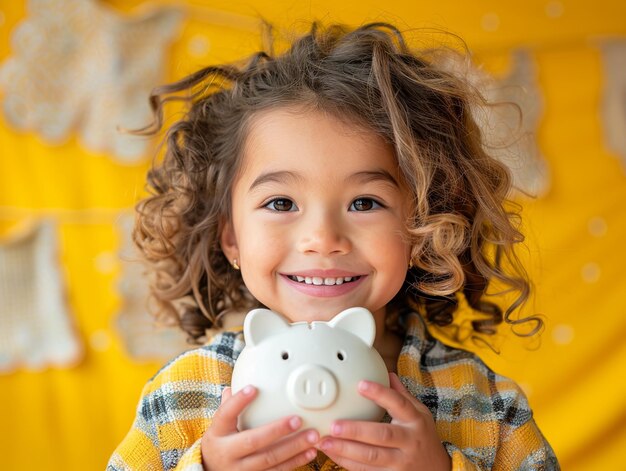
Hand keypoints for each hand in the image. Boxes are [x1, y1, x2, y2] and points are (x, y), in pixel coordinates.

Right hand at [201, 386, 319, 469]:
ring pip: (269, 459)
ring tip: (313, 436)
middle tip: (298, 420)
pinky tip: (310, 452)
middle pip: (253, 441)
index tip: (253, 388)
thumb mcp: (219, 426)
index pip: (225, 414)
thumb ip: (228, 406)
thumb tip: (234, 385)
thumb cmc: (220, 443)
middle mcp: (228, 452)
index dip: (238, 402)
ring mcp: (241, 469)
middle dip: (277, 430)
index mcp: (218, 434)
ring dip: (294, 447)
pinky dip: (295, 462)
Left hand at [317, 373, 450, 470]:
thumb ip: (402, 396)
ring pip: (372, 457)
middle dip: (356, 430)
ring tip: (325, 441)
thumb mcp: (420, 414)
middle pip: (382, 435)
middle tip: (334, 424)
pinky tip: (333, 454)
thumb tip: (388, 374)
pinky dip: (348, 463)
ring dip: (346, 449)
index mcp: (415, 421)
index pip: (399, 403)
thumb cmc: (423, 437)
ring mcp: (401, 462)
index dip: (380, 394)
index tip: (360, 384)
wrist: (438, 470)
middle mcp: (409, 441)